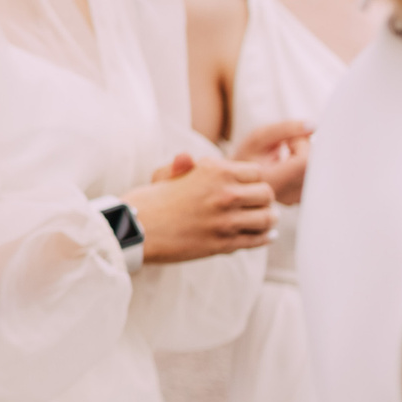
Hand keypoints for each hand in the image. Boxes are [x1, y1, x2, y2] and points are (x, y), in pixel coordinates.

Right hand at [128, 155, 275, 263]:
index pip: (256, 172)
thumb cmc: (148, 202)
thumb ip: (183, 166)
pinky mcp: (224, 243)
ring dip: (266, 219)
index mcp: (214, 172)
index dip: (251, 179)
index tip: (246, 186)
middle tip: (257, 204)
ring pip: (267, 218)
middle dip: (263, 199)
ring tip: (262, 220)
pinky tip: (263, 235)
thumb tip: (186, 158)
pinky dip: (263, 237)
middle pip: (266, 194)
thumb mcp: (165, 175)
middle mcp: (225, 193)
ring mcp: (226, 220)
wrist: (135, 230)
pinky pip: (256, 239)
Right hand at [231, 119, 313, 206]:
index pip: (304, 161)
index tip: (287, 140)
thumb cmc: (247, 157)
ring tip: (287, 156)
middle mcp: (285, 195)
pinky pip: (317, 178)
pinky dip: (309, 166)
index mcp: (270, 181)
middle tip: (288, 145)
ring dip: (307, 157)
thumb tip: (312, 127)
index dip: (301, 144)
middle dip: (306, 149)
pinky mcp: (303, 199)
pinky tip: (292, 166)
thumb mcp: (258, 137)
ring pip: (318, 171)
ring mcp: (295, 199)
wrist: (238, 180)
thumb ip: (284, 128)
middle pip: (313, 166)